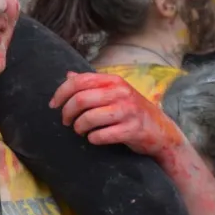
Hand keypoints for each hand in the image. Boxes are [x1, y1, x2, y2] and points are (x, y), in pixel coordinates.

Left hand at [50, 72, 182, 160]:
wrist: (161, 131)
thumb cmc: (131, 110)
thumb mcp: (114, 92)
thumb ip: (92, 84)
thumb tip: (68, 75)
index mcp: (113, 80)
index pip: (79, 81)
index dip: (61, 93)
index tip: (53, 105)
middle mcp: (120, 92)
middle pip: (81, 100)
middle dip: (67, 113)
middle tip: (66, 122)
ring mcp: (128, 111)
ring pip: (90, 118)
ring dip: (79, 127)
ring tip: (79, 131)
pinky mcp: (133, 130)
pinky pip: (103, 135)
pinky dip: (93, 139)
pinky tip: (93, 139)